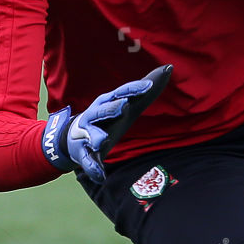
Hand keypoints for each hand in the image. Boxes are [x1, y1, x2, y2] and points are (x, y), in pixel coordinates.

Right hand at [42, 64, 172, 182]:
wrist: (74, 138)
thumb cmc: (108, 117)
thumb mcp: (127, 103)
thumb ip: (147, 89)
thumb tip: (169, 68)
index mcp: (107, 102)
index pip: (122, 93)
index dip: (134, 89)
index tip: (148, 86)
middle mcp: (95, 115)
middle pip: (103, 110)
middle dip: (112, 108)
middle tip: (123, 107)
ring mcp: (87, 134)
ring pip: (92, 134)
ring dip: (96, 137)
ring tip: (102, 141)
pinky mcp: (83, 153)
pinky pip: (88, 161)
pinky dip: (93, 168)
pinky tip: (100, 175)